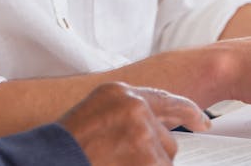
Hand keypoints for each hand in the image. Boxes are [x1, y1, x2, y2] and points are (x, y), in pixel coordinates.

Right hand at [57, 82, 209, 165]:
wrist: (48, 161)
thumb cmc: (65, 147)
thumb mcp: (93, 118)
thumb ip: (124, 117)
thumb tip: (155, 133)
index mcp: (118, 92)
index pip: (163, 98)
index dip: (187, 111)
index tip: (202, 122)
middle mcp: (133, 104)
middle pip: (166, 136)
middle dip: (155, 155)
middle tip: (134, 160)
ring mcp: (142, 128)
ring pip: (165, 157)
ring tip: (115, 163)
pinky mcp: (147, 153)